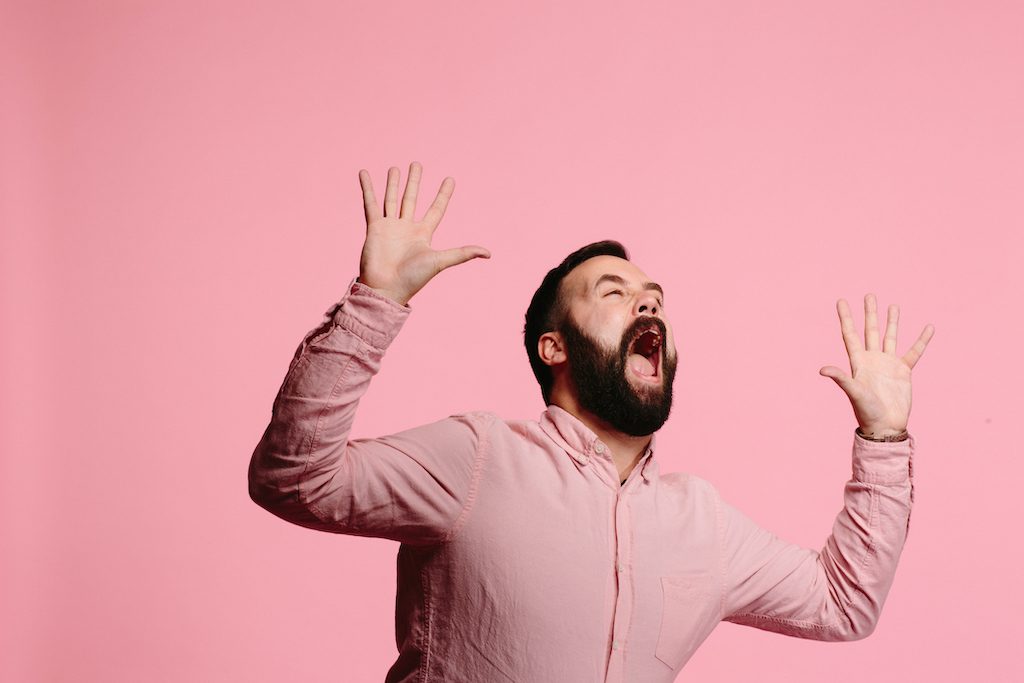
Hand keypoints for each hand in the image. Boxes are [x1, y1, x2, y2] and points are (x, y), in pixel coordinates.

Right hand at [356, 161, 489, 305]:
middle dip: (415, 182)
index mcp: (423, 234)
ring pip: (392, 199)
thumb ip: (462, 253)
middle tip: (417, 164)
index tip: (450, 179)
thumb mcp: (440, 261)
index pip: (436, 209)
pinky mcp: (374, 227)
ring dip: (394, 183)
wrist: (386, 289)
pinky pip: (371, 204)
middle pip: (412, 199)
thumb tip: (489, 253)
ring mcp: (390, 227)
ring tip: (395, 168)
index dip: (443, 195)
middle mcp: (407, 228)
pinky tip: (365, 173)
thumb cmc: (413, 278)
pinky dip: (368, 188)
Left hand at [819, 294, 934, 435]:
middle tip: (869, 295)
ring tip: (893, 305)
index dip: (846, 318)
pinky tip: (928, 327)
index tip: (841, 301)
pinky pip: (914, 351)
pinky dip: (922, 340)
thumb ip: (840, 378)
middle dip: (869, 313)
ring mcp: (888, 364)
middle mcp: (872, 359)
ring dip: (892, 322)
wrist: (885, 426)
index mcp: (858, 361)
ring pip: (890, 337)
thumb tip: (821, 369)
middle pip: (870, 330)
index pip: (850, 334)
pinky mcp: (904, 371)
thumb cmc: (866, 411)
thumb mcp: (853, 392)